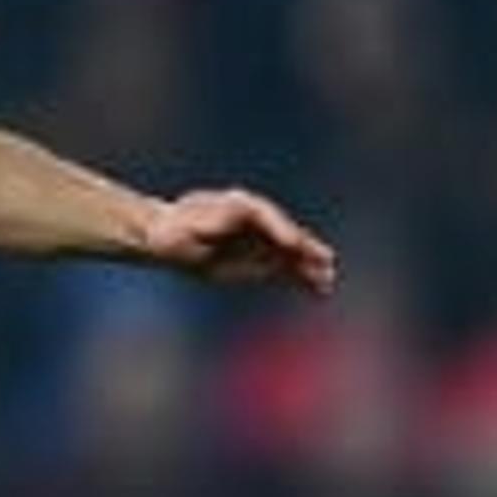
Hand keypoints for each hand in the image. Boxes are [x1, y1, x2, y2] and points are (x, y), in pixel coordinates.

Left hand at [145, 189, 335, 293]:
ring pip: (291, 253)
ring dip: (309, 267)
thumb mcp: (189, 227)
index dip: (280, 228)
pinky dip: (301, 278)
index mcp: (240, 205)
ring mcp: (262, 238)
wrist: (169, 236)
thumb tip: (217, 226)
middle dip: (304, 249)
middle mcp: (257, 220)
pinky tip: (319, 291)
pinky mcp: (261, 257)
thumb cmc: (177, 229)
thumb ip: (209, 226)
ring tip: (328, 281)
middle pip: (286, 233)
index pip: (265, 215)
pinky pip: (286, 268)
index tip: (291, 242)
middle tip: (325, 260)